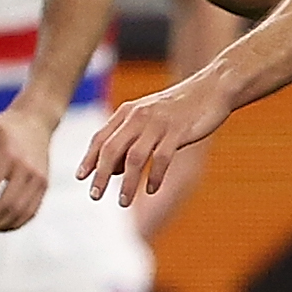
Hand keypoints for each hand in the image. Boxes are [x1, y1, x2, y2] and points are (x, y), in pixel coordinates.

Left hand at [0, 99, 60, 233]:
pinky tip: (0, 226)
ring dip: (0, 226)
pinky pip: (32, 212)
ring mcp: (39, 181)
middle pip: (7, 204)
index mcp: (12, 156)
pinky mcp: (44, 187)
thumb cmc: (9, 125)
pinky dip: (16, 224)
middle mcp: (28, 171)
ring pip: (20, 212)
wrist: (37, 121)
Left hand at [77, 71, 230, 211]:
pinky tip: (151, 190)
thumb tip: (110, 171)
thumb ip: (127, 140)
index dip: (89, 158)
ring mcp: (158, 124)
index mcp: (127, 112)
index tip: (80, 177)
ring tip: (123, 202)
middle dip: (100, 174)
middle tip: (94, 195)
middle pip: (112, 149)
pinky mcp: (178, 131)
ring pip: (134, 157)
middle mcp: (138, 117)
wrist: (211, 89)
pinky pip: (161, 158)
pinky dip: (154, 176)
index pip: (101, 138)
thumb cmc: (177, 108)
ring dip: (127, 182)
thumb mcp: (147, 119)